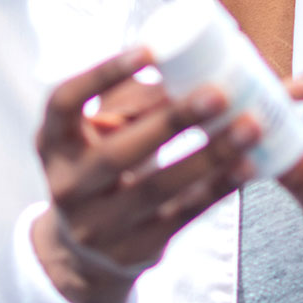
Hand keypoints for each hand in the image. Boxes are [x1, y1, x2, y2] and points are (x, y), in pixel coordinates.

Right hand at [33, 46, 258, 302]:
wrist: (86, 251)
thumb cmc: (104, 165)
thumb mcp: (101, 132)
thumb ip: (134, 100)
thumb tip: (197, 63)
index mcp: (53, 142)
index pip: (64, 102)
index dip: (103, 74)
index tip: (151, 50)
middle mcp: (67, 186)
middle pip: (117, 153)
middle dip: (172, 122)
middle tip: (219, 93)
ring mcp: (98, 226)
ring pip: (157, 188)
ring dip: (209, 155)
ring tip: (249, 127)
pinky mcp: (134, 251)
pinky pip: (181, 216)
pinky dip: (218, 188)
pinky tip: (248, 165)